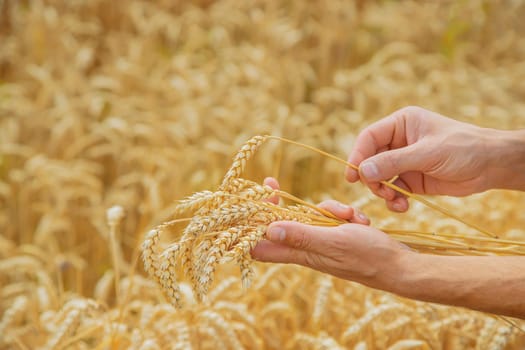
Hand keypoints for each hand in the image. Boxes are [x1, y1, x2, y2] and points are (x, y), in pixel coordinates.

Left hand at [252, 178, 408, 288]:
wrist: (400, 266)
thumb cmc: (369, 257)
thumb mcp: (335, 242)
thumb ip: (302, 236)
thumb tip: (269, 230)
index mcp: (300, 253)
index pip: (259, 246)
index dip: (249, 226)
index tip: (248, 202)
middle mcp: (305, 249)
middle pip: (278, 224)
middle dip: (281, 205)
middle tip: (272, 184)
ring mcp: (320, 243)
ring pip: (307, 216)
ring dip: (326, 209)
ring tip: (350, 217)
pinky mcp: (335, 237)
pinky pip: (329, 218)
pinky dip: (342, 214)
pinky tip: (359, 221)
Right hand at [345, 106, 499, 211]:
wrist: (491, 167)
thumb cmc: (463, 149)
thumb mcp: (427, 153)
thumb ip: (394, 162)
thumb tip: (363, 171)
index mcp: (401, 124)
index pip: (369, 137)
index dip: (358, 155)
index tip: (352, 175)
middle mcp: (399, 142)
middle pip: (370, 160)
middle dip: (372, 178)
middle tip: (381, 191)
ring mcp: (404, 162)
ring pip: (379, 178)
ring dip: (383, 191)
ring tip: (395, 199)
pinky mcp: (411, 180)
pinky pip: (392, 191)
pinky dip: (393, 200)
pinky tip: (403, 206)